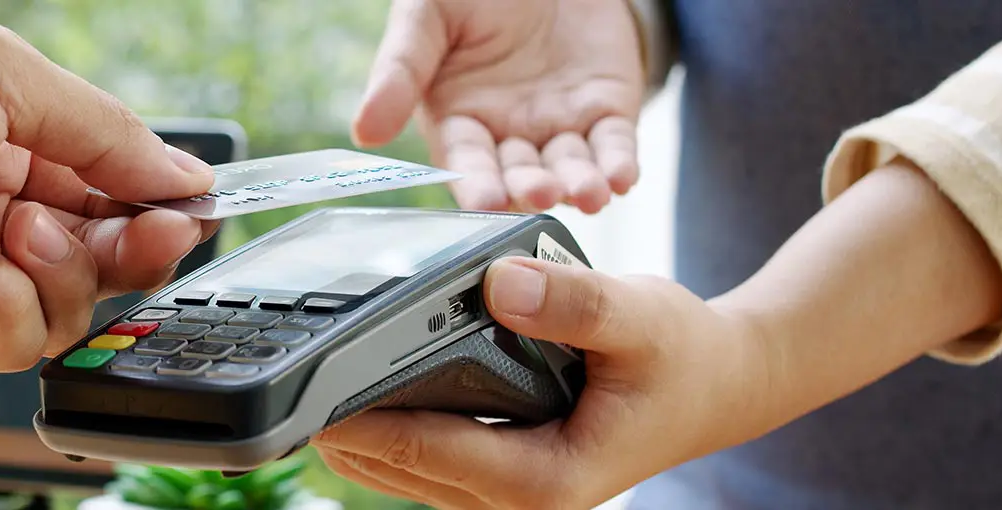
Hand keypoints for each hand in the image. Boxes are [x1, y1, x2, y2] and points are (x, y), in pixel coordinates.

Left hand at [0, 3, 216, 373]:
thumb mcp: (0, 76)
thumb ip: (100, 132)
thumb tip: (185, 176)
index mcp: (11, 143)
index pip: (114, 190)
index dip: (157, 203)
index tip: (189, 207)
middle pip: (104, 258)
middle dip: (135, 247)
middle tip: (146, 232)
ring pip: (67, 309)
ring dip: (60, 270)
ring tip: (12, 225)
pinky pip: (6, 343)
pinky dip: (4, 303)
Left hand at [308, 258, 783, 508]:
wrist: (718, 382)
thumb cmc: (683, 355)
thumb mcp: (640, 315)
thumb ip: (573, 302)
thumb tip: (500, 283)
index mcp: (550, 480)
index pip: (431, 451)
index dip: (365, 420)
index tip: (309, 389)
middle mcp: (519, 502)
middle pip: (399, 469)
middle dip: (343, 424)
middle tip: (283, 372)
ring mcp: (502, 494)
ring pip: (399, 473)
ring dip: (353, 430)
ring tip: (297, 377)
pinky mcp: (493, 475)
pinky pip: (418, 460)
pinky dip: (383, 427)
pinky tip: (345, 386)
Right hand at [355, 0, 644, 213]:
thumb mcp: (425, 16)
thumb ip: (399, 70)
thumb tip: (364, 132)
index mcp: (459, 120)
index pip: (466, 162)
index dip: (476, 183)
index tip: (486, 201)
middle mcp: (508, 134)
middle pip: (519, 174)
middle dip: (531, 188)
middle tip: (541, 193)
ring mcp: (559, 126)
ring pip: (570, 168)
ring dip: (579, 186)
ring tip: (588, 193)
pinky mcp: (607, 111)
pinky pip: (614, 145)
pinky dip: (618, 164)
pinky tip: (620, 178)